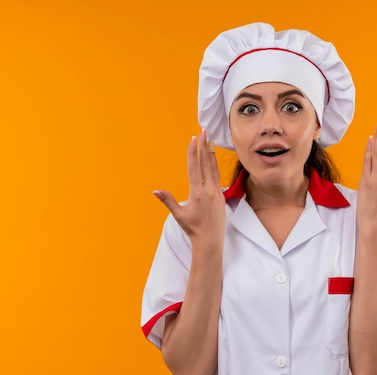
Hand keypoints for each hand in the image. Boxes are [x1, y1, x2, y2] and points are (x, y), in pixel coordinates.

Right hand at [153, 130, 225, 244]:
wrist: (211, 239)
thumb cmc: (193, 228)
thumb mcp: (179, 215)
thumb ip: (168, 201)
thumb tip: (155, 191)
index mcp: (197, 193)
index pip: (194, 168)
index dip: (193, 153)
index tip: (192, 140)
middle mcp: (208, 190)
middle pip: (205, 164)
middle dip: (203, 146)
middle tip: (203, 132)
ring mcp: (216, 192)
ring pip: (213, 168)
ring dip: (210, 153)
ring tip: (209, 140)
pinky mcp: (221, 195)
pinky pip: (217, 176)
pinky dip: (215, 165)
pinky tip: (213, 158)